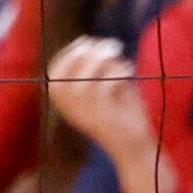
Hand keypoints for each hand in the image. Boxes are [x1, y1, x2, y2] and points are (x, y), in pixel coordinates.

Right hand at [46, 36, 154, 164]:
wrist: (137, 151)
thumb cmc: (123, 117)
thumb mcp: (106, 89)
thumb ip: (96, 69)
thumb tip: (92, 43)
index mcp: (66, 104)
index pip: (55, 71)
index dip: (69, 52)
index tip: (86, 41)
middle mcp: (69, 109)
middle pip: (69, 69)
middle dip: (89, 51)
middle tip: (112, 45)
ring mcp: (85, 113)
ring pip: (87, 74)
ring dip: (107, 60)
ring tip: (124, 61)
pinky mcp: (103, 116)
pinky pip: (106, 83)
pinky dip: (119, 72)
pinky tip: (129, 71)